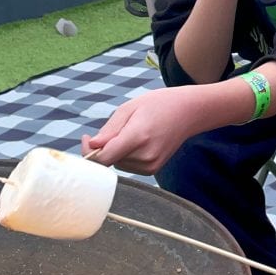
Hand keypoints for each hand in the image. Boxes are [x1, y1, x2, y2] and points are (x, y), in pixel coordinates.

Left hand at [81, 86, 206, 173]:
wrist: (189, 112)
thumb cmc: (159, 104)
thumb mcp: (130, 108)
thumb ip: (109, 129)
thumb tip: (91, 145)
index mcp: (137, 137)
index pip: (103, 158)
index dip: (89, 152)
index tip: (86, 138)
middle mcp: (145, 156)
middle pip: (109, 161)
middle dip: (104, 147)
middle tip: (116, 128)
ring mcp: (151, 165)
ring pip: (117, 164)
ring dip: (116, 151)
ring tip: (131, 132)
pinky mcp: (153, 170)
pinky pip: (128, 165)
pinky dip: (126, 155)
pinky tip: (138, 141)